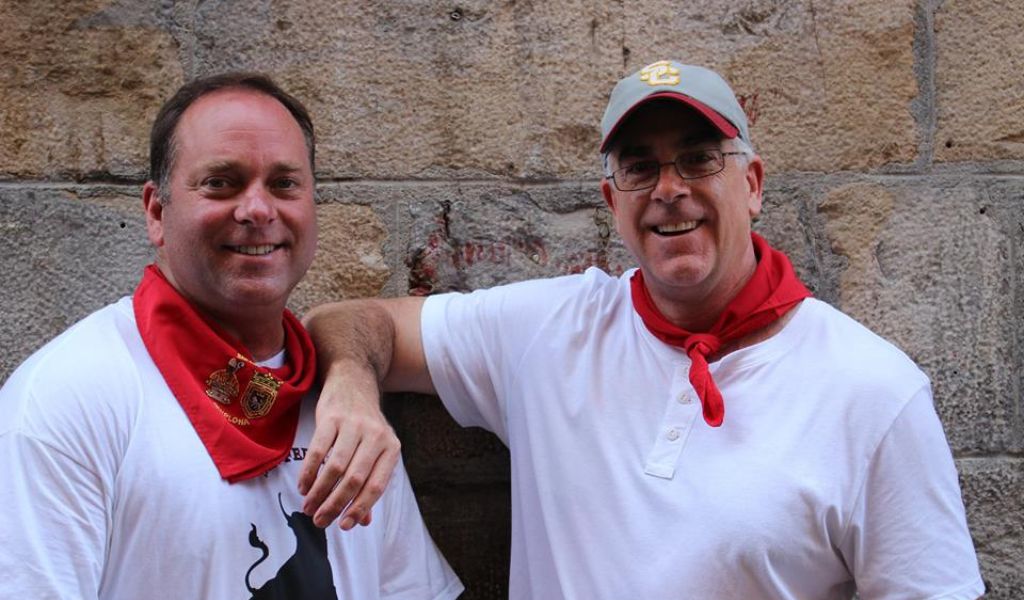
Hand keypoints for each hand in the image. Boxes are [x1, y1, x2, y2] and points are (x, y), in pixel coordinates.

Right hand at [298, 364, 400, 528]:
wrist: (353, 383)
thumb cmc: (365, 426)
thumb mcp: (376, 450)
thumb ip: (370, 484)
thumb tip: (362, 521)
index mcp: (392, 448)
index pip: (377, 486)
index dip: (360, 509)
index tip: (344, 526)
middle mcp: (376, 436)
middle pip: (355, 479)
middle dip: (335, 505)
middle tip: (320, 521)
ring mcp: (354, 425)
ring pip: (335, 467)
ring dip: (319, 492)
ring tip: (309, 507)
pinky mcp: (332, 417)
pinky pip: (318, 451)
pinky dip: (309, 473)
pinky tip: (303, 487)